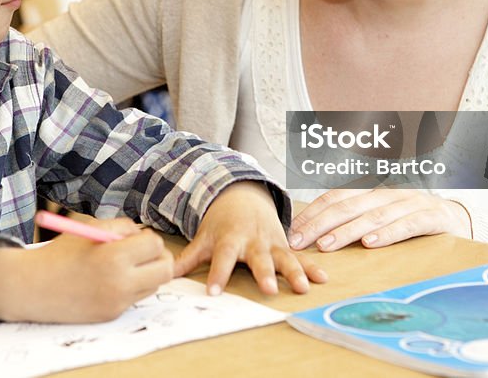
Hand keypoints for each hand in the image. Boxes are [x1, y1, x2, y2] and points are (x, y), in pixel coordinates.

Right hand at [0, 217, 173, 322]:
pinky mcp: (112, 315)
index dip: (147, 238)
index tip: (134, 238)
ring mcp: (117, 303)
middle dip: (158, 257)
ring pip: (153, 285)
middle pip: (166, 270)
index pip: (156, 245)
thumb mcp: (90, 229)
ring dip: (146, 273)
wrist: (32, 288)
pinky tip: (108, 281)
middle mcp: (120, 283)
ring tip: (120, 266)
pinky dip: (130, 287)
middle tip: (143, 252)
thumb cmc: (60, 253)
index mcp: (114, 257)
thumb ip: (122, 227)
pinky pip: (135, 297)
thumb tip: (145, 233)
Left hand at [173, 181, 326, 295]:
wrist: (244, 195)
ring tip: (303, 288)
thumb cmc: (221, 223)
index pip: (222, 259)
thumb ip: (188, 258)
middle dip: (264, 274)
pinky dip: (312, 267)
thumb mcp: (204, 237)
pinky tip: (323, 279)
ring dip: (294, 272)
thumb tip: (164, 273)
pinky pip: (300, 257)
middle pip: (258, 259)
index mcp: (230, 239)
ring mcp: (272, 243)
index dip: (217, 275)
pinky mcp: (285, 245)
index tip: (213, 292)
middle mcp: (253, 241)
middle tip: (268, 289)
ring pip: (285, 258)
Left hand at [288, 188, 470, 251]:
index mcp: (372, 192)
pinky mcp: (431, 218)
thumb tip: (315, 236)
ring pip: (373, 216)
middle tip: (299, 242)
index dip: (313, 214)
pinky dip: (387, 234)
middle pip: (348, 206)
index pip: (335, 198)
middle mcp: (388, 194)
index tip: (292, 232)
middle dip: (320, 224)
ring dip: (347, 231)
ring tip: (326, 245)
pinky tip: (370, 244)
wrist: (460, 218)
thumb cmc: (411, 220)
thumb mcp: (381, 216)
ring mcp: (410, 204)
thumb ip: (355, 220)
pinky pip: (406, 225)